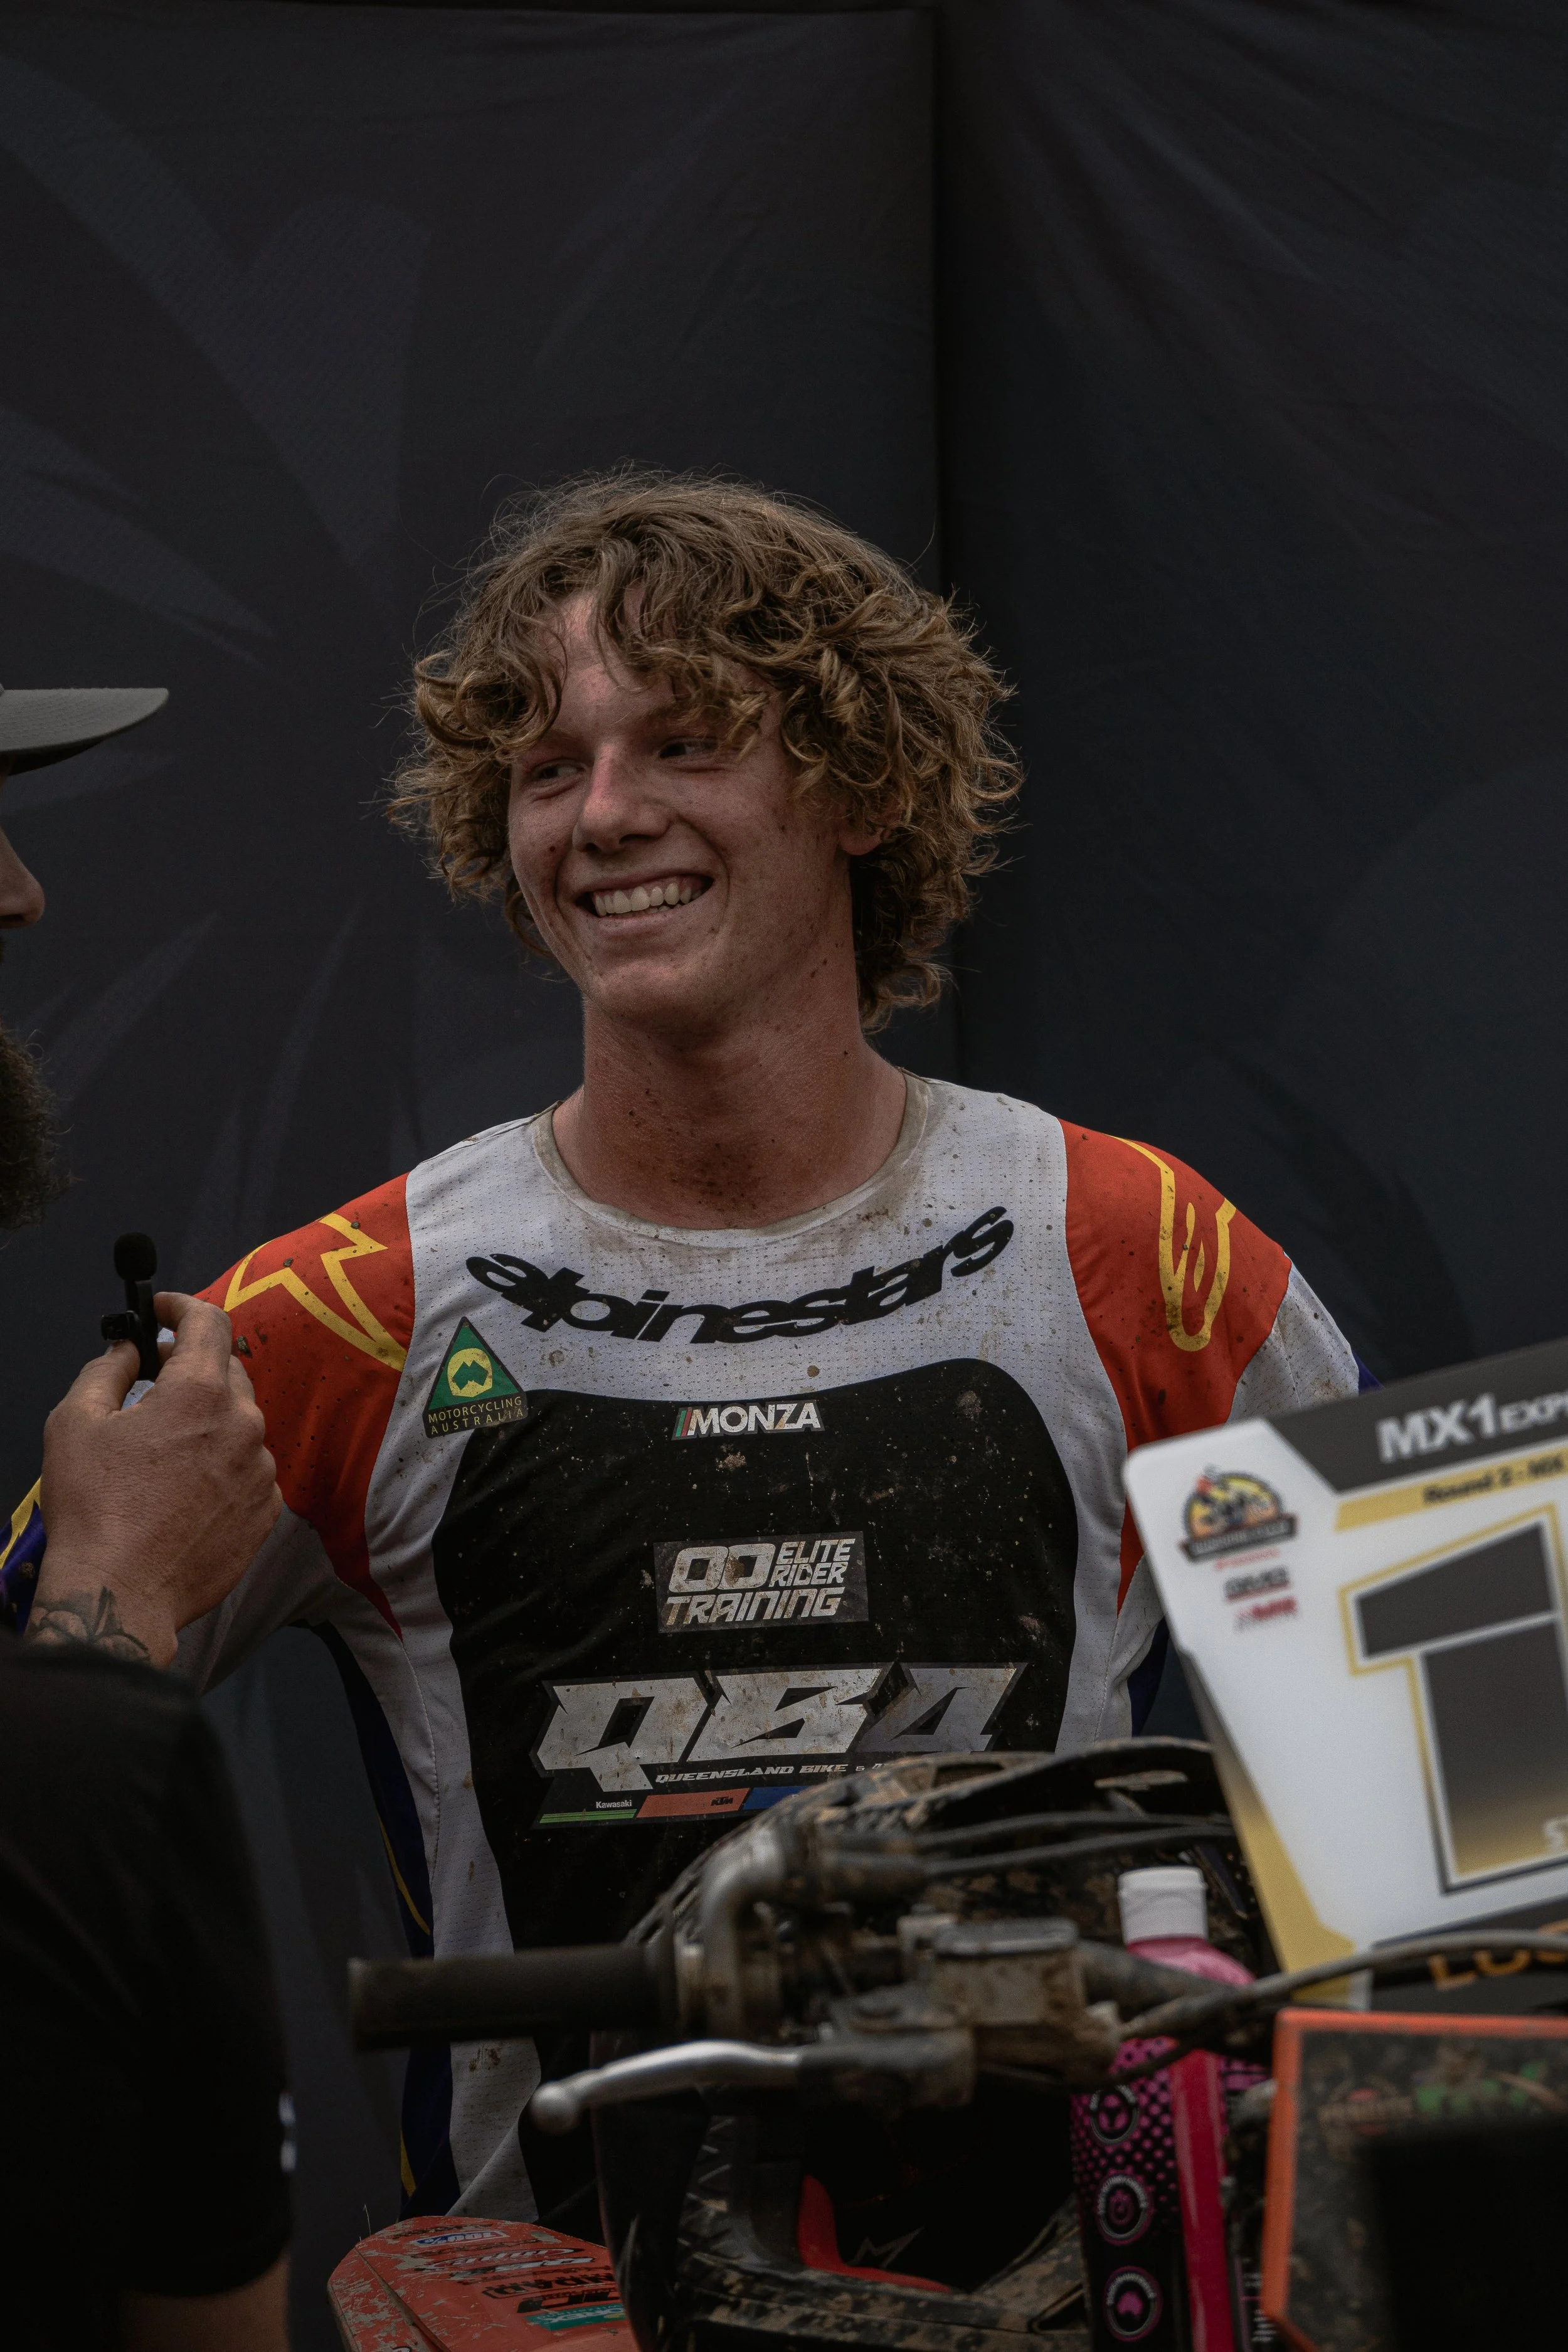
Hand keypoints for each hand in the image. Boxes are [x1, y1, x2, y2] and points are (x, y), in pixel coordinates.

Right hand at [32, 1292, 281, 1667]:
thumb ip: (107, 1370)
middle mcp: (244, 1424)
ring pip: (241, 1423)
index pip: (209, 1322)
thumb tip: (128, 1349)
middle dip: (193, 1365)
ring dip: (209, 1421)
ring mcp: (261, 1470)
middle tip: (156, 1377)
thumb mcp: (75, 1423)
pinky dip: (225, 1465)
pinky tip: (187, 1488)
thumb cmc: (93, 1510)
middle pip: (228, 1371)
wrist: (121, 1595)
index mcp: (200, 1393)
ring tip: (165, 1449)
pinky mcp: (267, 1511)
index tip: (162, 1309)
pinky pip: (250, 1469)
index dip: (183, 1306)